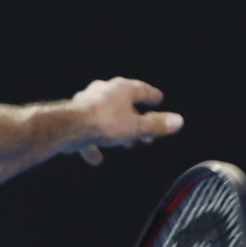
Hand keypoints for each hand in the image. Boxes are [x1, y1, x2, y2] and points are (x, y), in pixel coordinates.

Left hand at [69, 77, 183, 165]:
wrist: (67, 127)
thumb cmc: (102, 123)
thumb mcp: (135, 127)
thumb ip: (156, 125)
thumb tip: (178, 121)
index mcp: (121, 89)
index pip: (142, 90)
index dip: (152, 97)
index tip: (158, 100)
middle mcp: (104, 91)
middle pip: (124, 106)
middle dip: (135, 121)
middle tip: (144, 135)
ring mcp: (87, 103)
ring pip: (107, 117)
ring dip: (117, 131)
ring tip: (125, 143)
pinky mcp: (74, 118)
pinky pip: (87, 131)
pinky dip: (94, 144)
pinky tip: (96, 158)